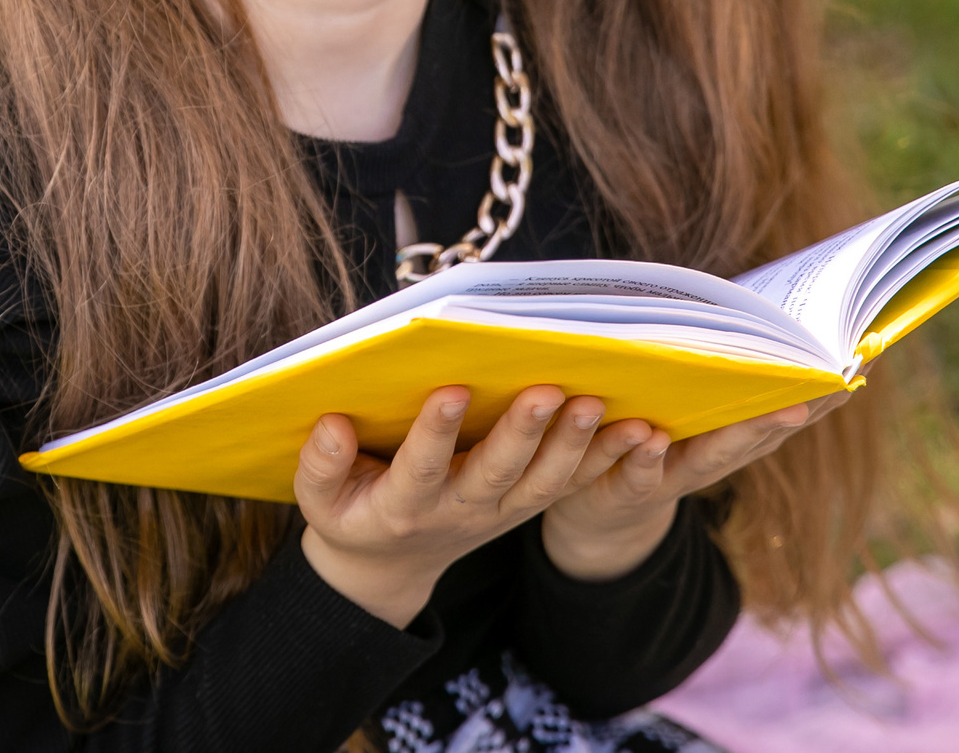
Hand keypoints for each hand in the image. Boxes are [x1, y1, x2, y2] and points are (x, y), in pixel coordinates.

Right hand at [296, 384, 621, 627]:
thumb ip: (320, 464)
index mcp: (404, 506)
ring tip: (598, 403)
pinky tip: (640, 429)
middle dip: (522, 433)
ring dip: (577, 446)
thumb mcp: (317, 502)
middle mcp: (460, 511)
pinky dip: (606, 459)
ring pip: (545, 483)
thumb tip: (330, 423)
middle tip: (546, 389)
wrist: (389, 569)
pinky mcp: (525, 505)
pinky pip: (571, 484)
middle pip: (497, 474)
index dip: (435, 434)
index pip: (421, 469)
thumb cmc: (350, 515)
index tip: (451, 391)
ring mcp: (500, 511)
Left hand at [538, 391, 851, 581]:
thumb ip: (706, 366)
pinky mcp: (628, 491)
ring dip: (742, 435)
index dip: (825, 393)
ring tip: (778, 411)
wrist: (597, 508)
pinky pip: (638, 475)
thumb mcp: (680, 399)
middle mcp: (712, 458)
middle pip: (760, 435)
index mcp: (730, 432)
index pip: (785, 410)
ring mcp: (674, 478)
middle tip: (832, 387)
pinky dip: (644, 457)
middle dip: (798, 409)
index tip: (866, 361)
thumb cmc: (644, 432)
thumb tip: (742, 307)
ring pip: (710, 458)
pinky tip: (651, 437)